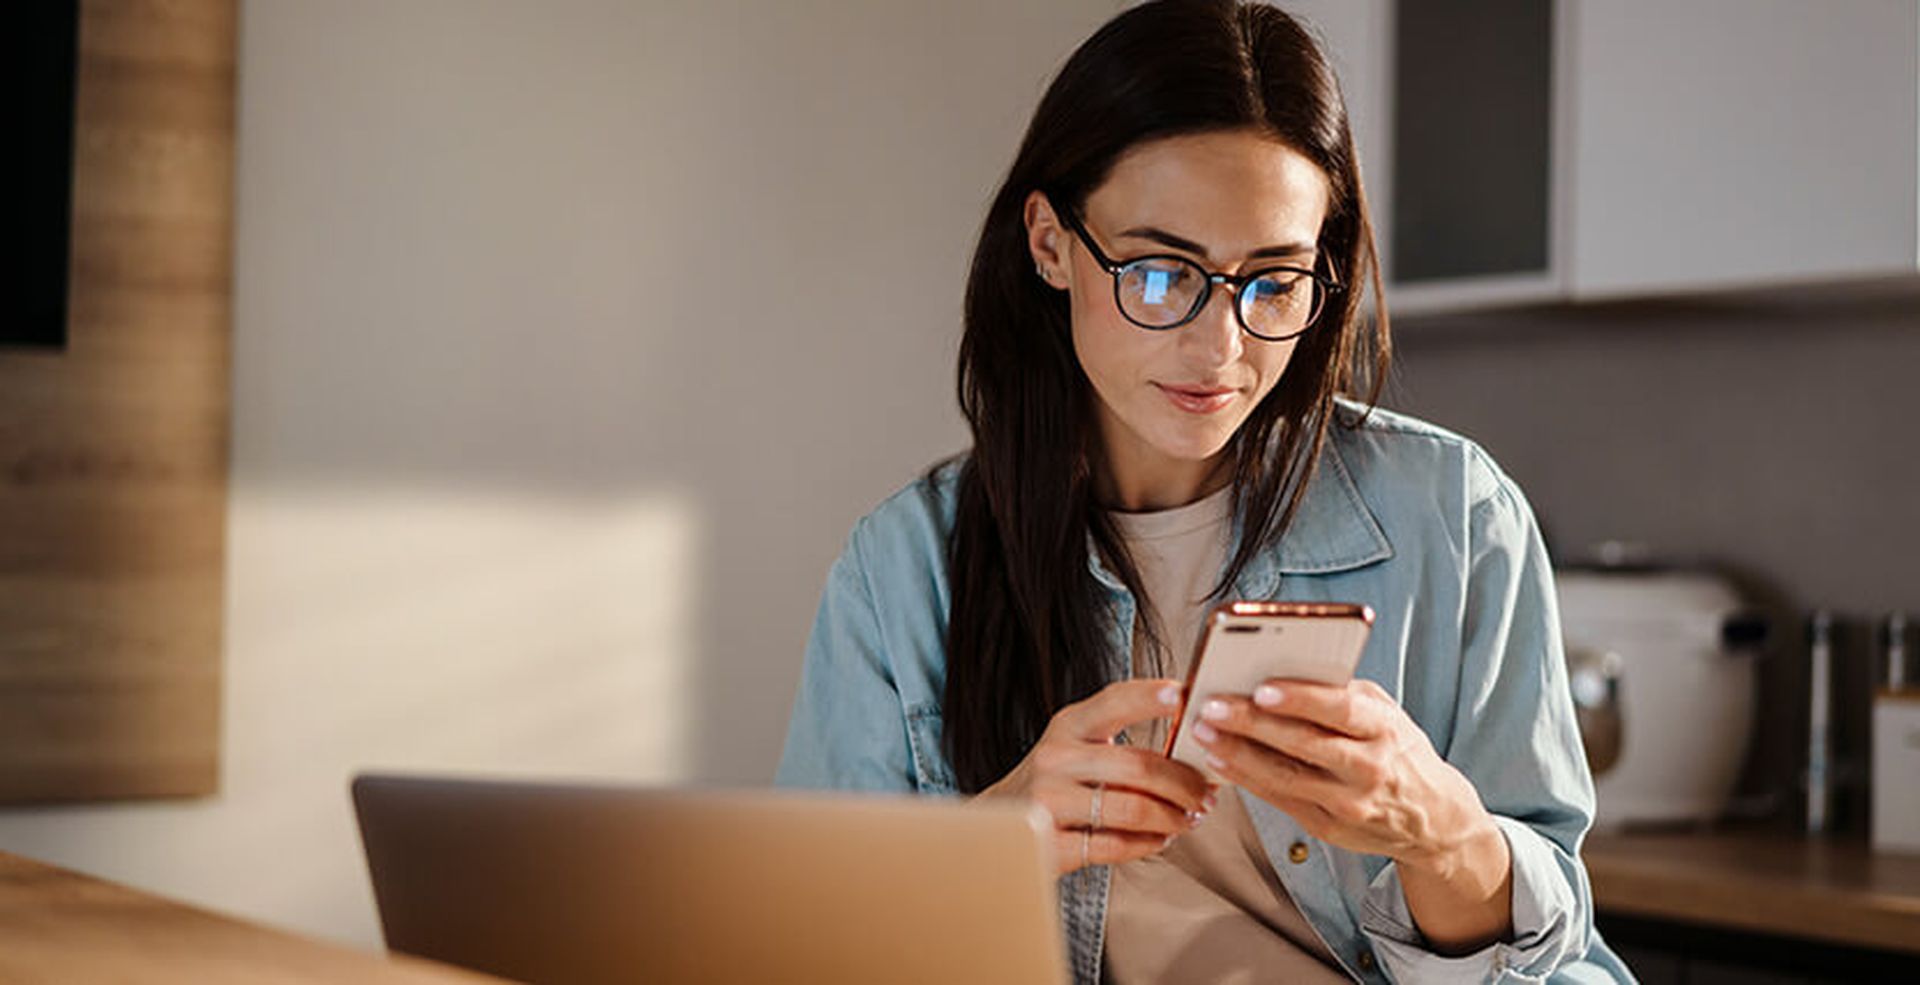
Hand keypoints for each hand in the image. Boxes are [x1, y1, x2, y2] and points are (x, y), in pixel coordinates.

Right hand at [974, 678, 1218, 875]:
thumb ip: (1119, 738)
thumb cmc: (1053, 782)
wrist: (996, 824)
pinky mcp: (1049, 843)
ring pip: (1132, 809)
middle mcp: (1054, 758)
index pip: (1114, 701)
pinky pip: (1114, 845)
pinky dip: (1147, 844)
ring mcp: (1048, 802)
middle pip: (1138, 765)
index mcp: (1067, 725)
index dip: (1151, 697)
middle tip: (1206, 794)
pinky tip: (1159, 839)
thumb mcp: (1075, 746)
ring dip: (1172, 817)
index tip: (1185, 696)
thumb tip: (1192, 739)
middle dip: (1184, 783)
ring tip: (1188, 819)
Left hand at [1188, 678, 1496, 874]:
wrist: (1432, 817)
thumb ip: (1341, 693)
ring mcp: (1349, 803)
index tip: (1262, 688)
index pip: (1341, 709)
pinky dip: (1246, 780)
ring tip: (1203, 732)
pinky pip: (1280, 800)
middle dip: (1252, 724)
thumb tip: (1282, 669)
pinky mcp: (1329, 828)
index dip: (1301, 699)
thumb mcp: (1384, 712)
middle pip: (1304, 744)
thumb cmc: (1398, 749)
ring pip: (1286, 777)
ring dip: (1238, 754)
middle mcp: (1370, 768)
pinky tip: (1219, 761)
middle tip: (1211, 706)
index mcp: (1385, 728)